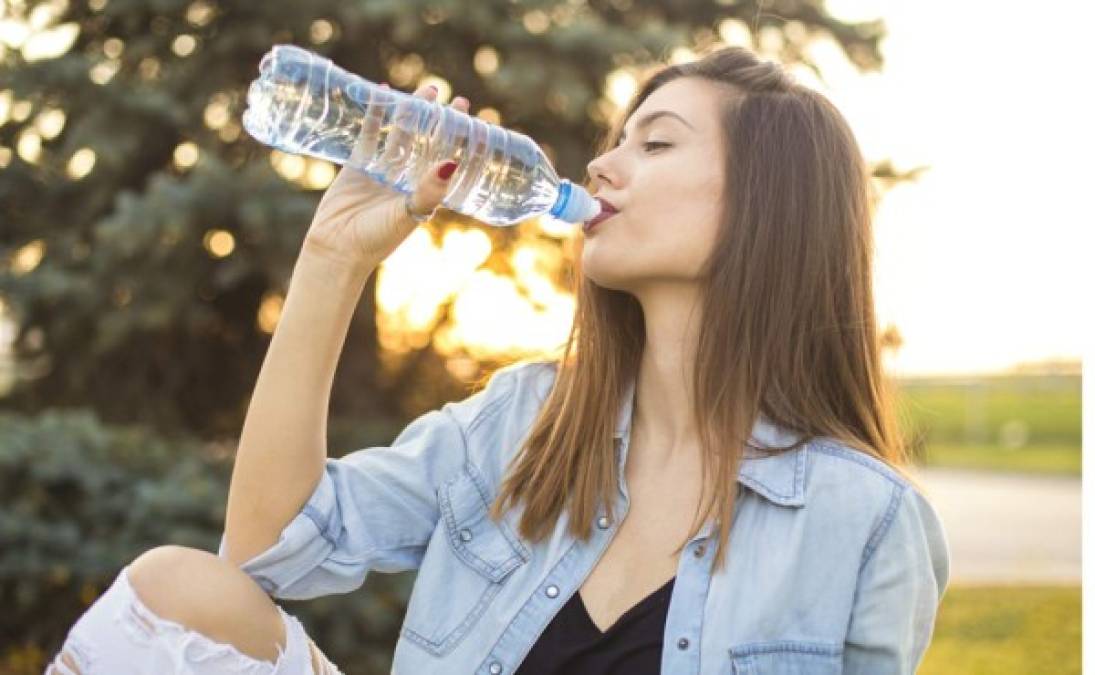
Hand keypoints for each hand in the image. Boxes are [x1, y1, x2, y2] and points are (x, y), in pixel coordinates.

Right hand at [301, 82, 467, 273]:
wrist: (338, 249)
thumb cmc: (377, 239)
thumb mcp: (409, 214)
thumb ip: (429, 190)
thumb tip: (453, 161)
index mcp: (426, 194)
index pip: (452, 163)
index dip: (467, 145)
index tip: (482, 123)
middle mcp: (407, 181)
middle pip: (430, 144)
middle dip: (444, 123)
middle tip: (458, 100)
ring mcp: (383, 171)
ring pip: (402, 135)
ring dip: (413, 112)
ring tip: (428, 89)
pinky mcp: (357, 165)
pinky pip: (369, 135)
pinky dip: (375, 114)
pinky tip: (382, 92)